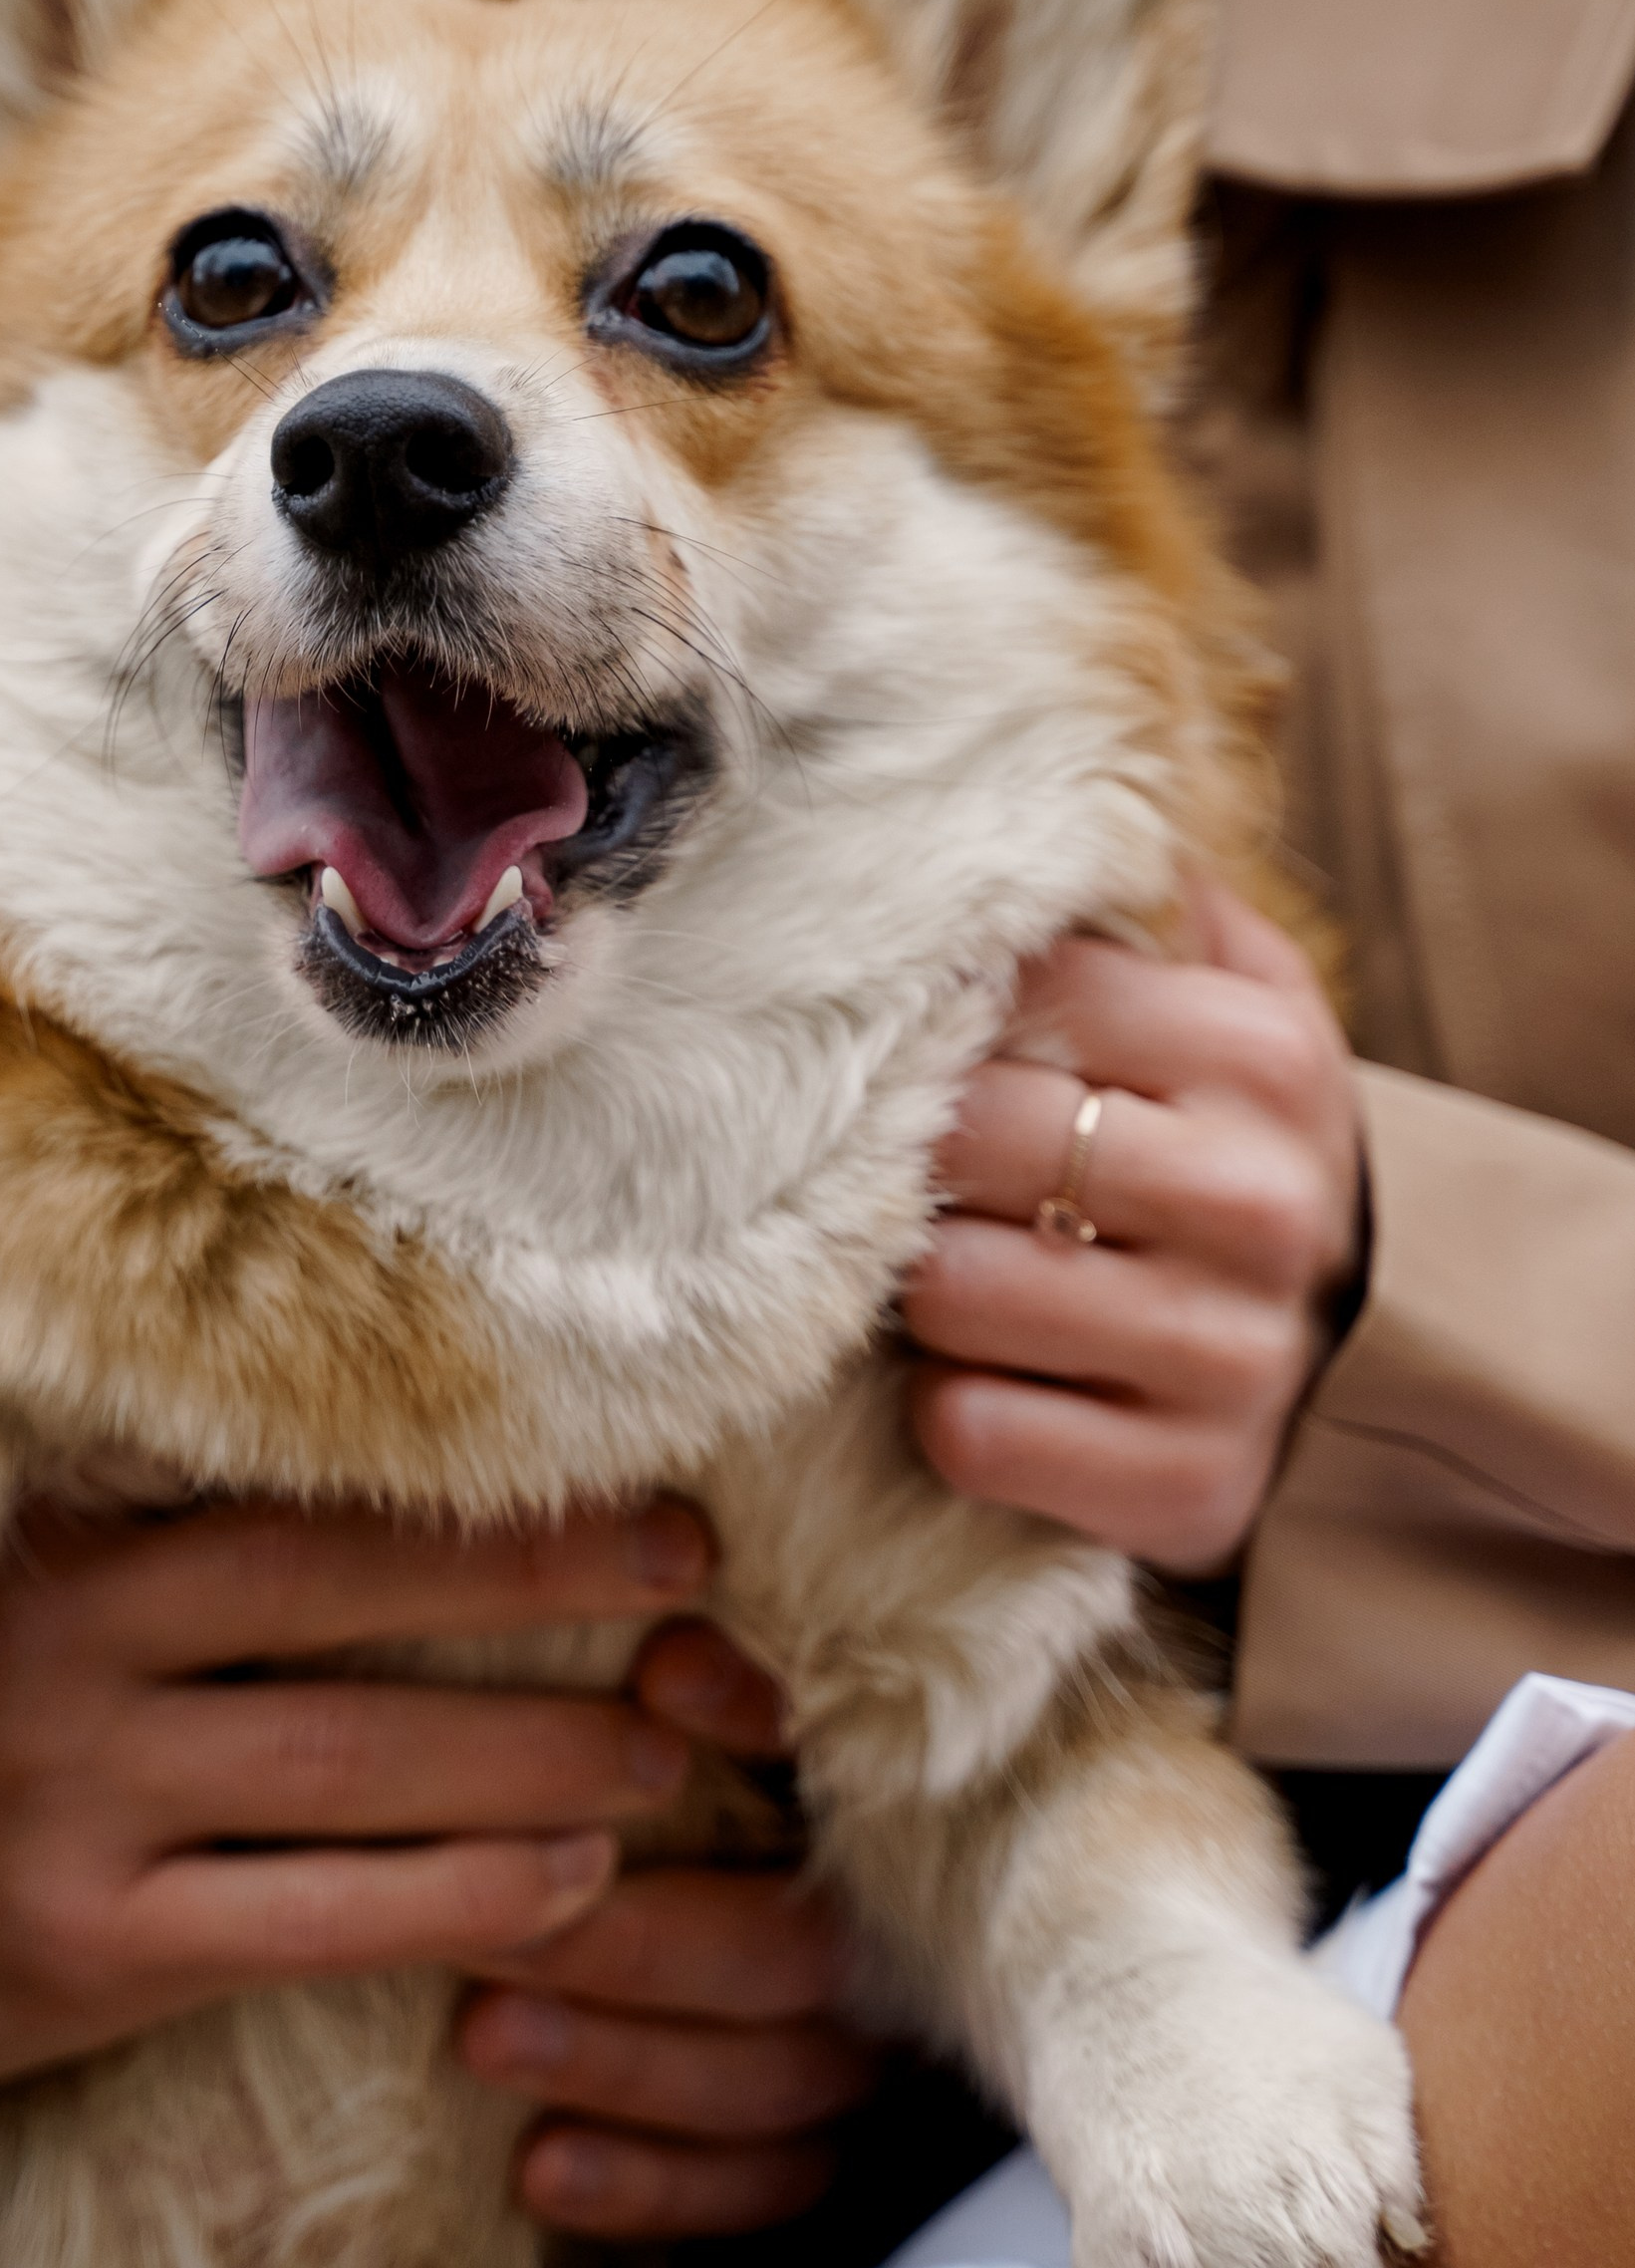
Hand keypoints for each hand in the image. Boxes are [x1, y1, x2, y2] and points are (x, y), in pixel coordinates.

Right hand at [0, 1497, 708, 2092]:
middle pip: (352, 1601)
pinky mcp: (87, 1948)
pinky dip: (462, 1897)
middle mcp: (61, 1651)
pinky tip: (572, 1885)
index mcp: (59, 1535)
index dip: (484, 1482)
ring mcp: (70, 1805)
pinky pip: (317, 1919)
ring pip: (360, 1769)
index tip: (643, 1469)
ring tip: (665, 1753)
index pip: (308, 1484)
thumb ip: (166, 1507)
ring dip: (539, 1758)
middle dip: (548, 1583)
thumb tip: (423, 1449)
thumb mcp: (21, 1576)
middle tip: (698, 1587)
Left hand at [460, 1621, 877, 2236]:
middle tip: (492, 1931)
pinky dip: (645, 2187)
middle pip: (781, 1959)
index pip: (832, 1786)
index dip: (750, 1730)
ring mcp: (860, 2063)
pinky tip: (537, 2172)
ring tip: (484, 2037)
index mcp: (873, 1827)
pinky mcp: (815, 2155)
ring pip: (759, 2084)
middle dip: (628, 1946)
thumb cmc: (704, 1798)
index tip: (649, 1687)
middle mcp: (887, 1946)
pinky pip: (750, 2192)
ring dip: (617, 2064)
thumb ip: (726, 1695)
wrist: (741, 1935)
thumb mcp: (729, 1727)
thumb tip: (667, 1659)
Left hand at [902, 877, 1363, 1574]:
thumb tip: (1014, 779)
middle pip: (971, 1136)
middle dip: (921, 1157)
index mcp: (1263, 1053)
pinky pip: (973, 1431)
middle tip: (927, 1171)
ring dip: (920, 1289)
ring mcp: (1230, 1355)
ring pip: (953, 1288)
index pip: (1023, 991)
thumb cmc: (1225, 1146)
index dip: (944, 1018)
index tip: (926, 1040)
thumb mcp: (1226, 1002)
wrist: (1345, 1353)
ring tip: (959, 1274)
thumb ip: (1136, 903)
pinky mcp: (1188, 1487)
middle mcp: (1261, 1201)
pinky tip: (990, 1383)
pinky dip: (951, 1412)